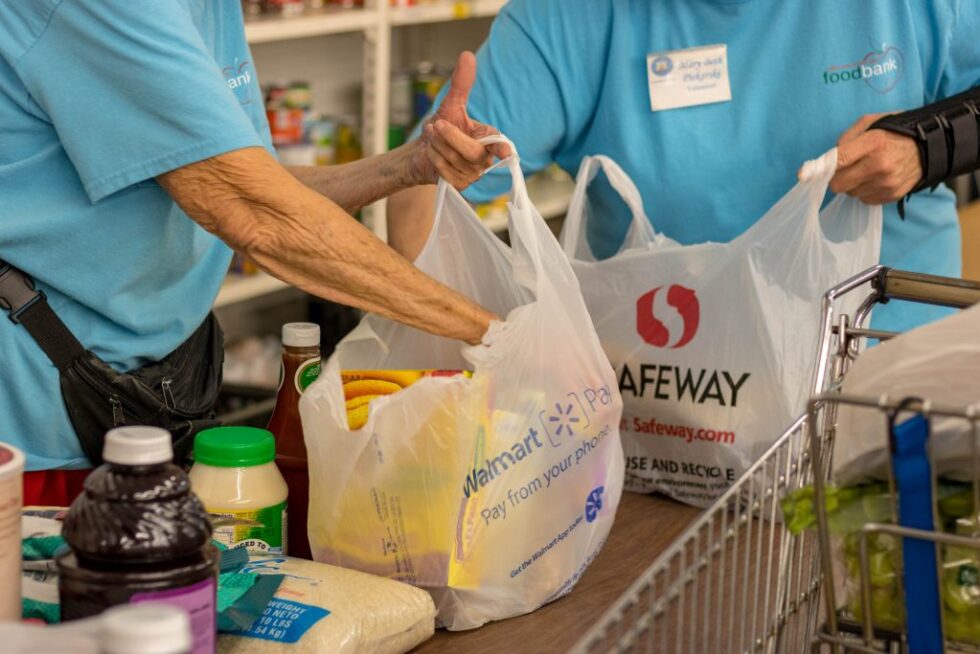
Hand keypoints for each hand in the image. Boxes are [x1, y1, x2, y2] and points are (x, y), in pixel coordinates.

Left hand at [410, 52, 510, 189]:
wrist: (422, 151)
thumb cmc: (441, 129)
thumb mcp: (451, 104)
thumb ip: (462, 84)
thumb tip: (467, 55)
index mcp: (489, 139)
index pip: (500, 144)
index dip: (502, 148)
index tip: (505, 151)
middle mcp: (485, 159)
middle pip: (473, 151)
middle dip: (452, 136)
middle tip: (436, 124)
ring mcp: (473, 174)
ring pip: (456, 159)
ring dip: (438, 144)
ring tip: (432, 135)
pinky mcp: (459, 185)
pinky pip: (446, 170)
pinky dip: (434, 157)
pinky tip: (431, 150)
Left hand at [826, 112, 921, 203]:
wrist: (930, 146)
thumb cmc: (894, 132)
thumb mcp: (871, 123)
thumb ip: (846, 138)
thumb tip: (826, 160)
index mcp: (873, 143)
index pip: (838, 161)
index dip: (820, 170)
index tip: (804, 175)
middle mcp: (879, 165)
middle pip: (839, 184)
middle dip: (836, 178)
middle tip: (844, 170)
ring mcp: (887, 182)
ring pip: (851, 193)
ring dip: (853, 185)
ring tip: (866, 171)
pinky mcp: (892, 195)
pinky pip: (864, 200)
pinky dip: (865, 191)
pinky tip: (875, 179)